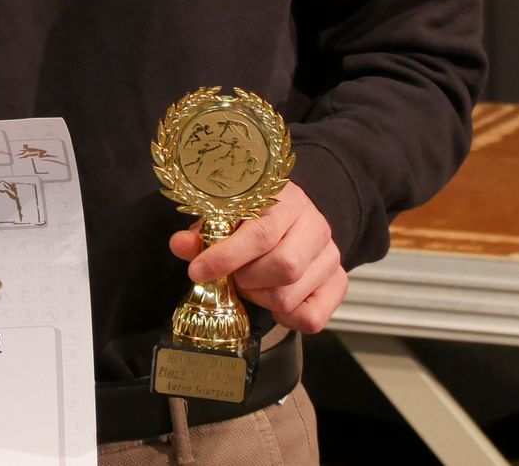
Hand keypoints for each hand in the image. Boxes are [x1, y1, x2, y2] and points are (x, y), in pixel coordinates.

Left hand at [167, 180, 346, 333]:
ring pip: (291, 295)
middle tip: (235, 277)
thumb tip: (180, 245)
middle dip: (247, 280)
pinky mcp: (339, 283)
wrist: (297, 218)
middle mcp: (316, 225)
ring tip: (253, 285)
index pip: (261, 233)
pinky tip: (275, 302)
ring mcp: (331, 255)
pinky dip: (287, 319)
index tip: (197, 271)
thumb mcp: (228, 217)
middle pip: (283, 267)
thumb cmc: (256, 218)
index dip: (226, 256)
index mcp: (287, 199)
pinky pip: (313, 318)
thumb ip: (204, 233)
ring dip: (261, 299)